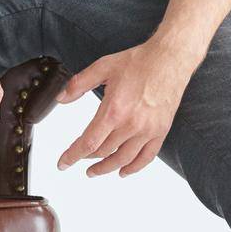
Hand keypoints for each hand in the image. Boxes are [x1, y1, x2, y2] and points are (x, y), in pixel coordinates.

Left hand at [53, 38, 200, 177]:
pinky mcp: (160, 131)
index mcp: (113, 110)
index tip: (63, 163)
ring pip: (123, 159)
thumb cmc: (139, 62)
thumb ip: (79, 84)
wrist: (169, 59)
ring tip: (95, 171)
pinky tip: (124, 171)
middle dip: (87, 159)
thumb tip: (62, 98)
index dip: (72, 156)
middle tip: (79, 160)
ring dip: (107, 168)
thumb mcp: (103, 67)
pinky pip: (146, 157)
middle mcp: (130, 124)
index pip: (88, 142)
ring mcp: (147, 130)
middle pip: (103, 152)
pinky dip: (134, 168)